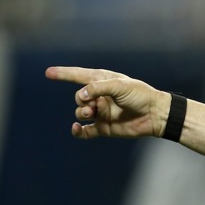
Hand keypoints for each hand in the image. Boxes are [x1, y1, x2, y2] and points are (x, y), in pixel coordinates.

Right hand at [46, 66, 169, 139]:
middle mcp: (101, 97)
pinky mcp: (104, 127)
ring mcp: (102, 112)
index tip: (48, 73)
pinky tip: (76, 128)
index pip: (80, 76)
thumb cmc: (141, 96)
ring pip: (81, 112)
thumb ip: (98, 88)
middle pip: (79, 97)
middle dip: (81, 99)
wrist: (156, 115)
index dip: (64, 74)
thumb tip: (81, 95)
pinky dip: (78, 131)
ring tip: (92, 112)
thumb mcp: (120, 86)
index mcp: (104, 82)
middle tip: (92, 103)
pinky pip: (85, 131)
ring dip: (82, 112)